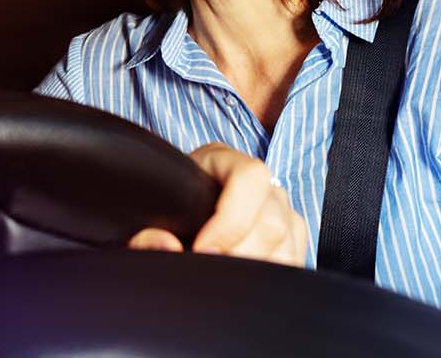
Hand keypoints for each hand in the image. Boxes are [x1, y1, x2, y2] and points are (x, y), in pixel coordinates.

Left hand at [127, 143, 307, 266]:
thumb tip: (166, 245)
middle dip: (240, 254)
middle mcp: (258, 180)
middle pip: (272, 218)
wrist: (176, 212)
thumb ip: (145, 233)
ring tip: (223, 279)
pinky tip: (244, 281)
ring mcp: (279, 204)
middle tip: (210, 272)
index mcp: (223, 159)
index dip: (230, 220)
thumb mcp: (147, 215)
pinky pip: (295, 255)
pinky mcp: (291, 232)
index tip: (201, 250)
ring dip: (256, 268)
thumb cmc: (162, 210)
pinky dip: (271, 275)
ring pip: (287, 239)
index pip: (250, 178)